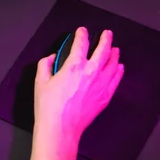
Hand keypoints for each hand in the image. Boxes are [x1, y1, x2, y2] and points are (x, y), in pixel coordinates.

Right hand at [33, 27, 124, 142]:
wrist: (61, 128)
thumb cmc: (48, 106)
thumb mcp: (40, 82)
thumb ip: (45, 65)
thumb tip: (51, 58)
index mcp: (74, 66)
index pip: (80, 44)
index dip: (82, 35)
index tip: (82, 31)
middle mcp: (91, 72)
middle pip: (103, 50)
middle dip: (105, 39)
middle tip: (107, 33)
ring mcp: (101, 84)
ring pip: (113, 64)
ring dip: (114, 54)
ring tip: (115, 49)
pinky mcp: (106, 96)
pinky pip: (116, 79)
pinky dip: (118, 71)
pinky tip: (119, 67)